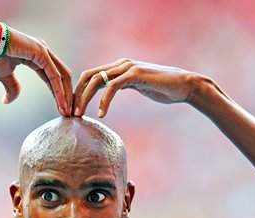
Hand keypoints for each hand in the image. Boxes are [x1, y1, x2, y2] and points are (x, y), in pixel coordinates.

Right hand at [0, 27, 71, 115]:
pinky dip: (59, 91)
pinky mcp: (41, 53)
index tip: (60, 108)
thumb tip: (7, 101)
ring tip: (66, 111)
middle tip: (67, 112)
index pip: (52, 77)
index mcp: (37, 55)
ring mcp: (44, 51)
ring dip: (66, 95)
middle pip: (62, 76)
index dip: (57, 93)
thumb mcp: (5, 76)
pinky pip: (54, 76)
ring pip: (61, 76)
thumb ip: (11, 87)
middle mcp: (43, 51)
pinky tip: (61, 103)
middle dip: (66, 95)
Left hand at [73, 59, 196, 117]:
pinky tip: (102, 114)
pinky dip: (104, 100)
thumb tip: (110, 93)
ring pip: (96, 80)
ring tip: (79, 115)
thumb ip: (123, 87)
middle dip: (76, 95)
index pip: (90, 76)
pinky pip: (112, 86)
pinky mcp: (135, 74)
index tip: (73, 109)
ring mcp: (127, 67)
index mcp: (119, 67)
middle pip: (88, 76)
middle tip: (70, 113)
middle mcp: (121, 64)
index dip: (79, 92)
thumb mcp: (138, 87)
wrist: (184, 86)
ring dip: (85, 98)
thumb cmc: (163, 89)